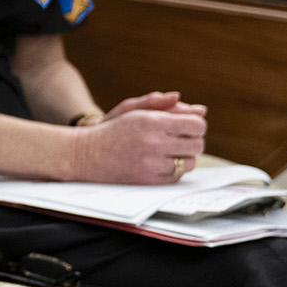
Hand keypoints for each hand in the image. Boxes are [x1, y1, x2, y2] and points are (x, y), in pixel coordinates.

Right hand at [66, 91, 204, 183]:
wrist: (87, 154)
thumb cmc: (112, 128)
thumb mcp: (133, 109)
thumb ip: (165, 105)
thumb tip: (199, 109)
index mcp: (152, 122)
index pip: (196, 125)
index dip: (196, 124)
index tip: (188, 125)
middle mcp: (154, 143)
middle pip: (197, 145)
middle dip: (192, 140)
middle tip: (180, 138)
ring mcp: (153, 164)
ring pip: (190, 162)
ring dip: (185, 156)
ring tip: (170, 150)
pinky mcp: (150, 181)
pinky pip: (177, 176)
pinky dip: (174, 169)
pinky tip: (162, 161)